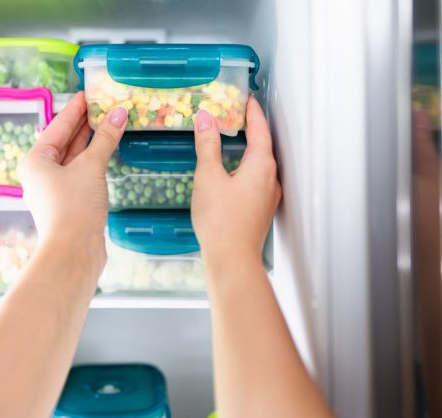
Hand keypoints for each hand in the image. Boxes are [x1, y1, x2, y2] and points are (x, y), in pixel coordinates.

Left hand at [18, 92, 127, 273]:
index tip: (90, 93)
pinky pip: (82, 174)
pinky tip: (108, 152)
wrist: (74, 252)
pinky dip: (95, 161)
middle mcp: (41, 174)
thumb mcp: (90, 167)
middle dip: (85, 124)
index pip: (58, 126)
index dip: (75, 108)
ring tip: (110, 122)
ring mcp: (55, 190)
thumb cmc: (73, 207)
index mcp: (36, 161)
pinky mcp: (70, 203)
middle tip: (105, 105)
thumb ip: (105, 138)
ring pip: (75, 159)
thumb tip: (119, 112)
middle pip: (65, 142)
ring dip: (92, 143)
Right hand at [191, 96, 280, 265]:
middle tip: (237, 115)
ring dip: (248, 149)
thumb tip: (206, 119)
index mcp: (262, 165)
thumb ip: (207, 145)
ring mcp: (267, 196)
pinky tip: (232, 173)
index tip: (247, 99)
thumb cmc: (221, 219)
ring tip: (233, 140)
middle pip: (263, 145)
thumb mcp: (209, 176)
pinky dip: (245, 167)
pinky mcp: (259, 210)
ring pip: (260, 164)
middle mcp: (270, 179)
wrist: (231, 258)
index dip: (252, 112)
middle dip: (251, 129)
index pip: (260, 129)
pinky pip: (256, 180)